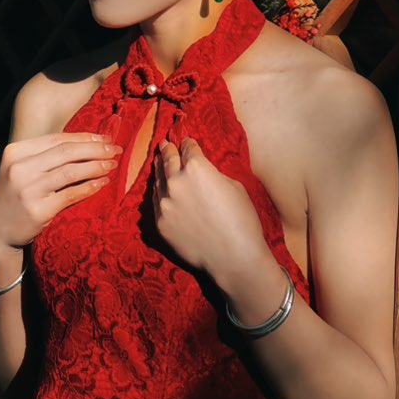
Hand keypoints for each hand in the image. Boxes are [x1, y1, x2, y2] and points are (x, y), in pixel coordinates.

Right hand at [0, 132, 120, 263]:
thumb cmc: (16, 195)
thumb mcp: (21, 169)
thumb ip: (45, 155)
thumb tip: (88, 141)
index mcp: (15, 152)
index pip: (57, 139)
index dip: (85, 137)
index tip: (105, 138)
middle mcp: (20, 169)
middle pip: (67, 152)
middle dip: (96, 149)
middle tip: (115, 149)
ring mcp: (28, 190)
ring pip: (71, 171)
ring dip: (96, 166)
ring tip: (112, 165)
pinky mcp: (38, 211)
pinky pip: (71, 195)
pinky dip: (90, 187)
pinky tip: (102, 183)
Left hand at [151, 137, 269, 282]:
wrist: (233, 256)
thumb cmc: (241, 220)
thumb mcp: (234, 186)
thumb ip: (212, 174)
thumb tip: (202, 174)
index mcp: (196, 167)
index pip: (188, 149)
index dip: (188, 144)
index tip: (186, 141)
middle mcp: (175, 181)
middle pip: (167, 160)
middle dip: (167, 150)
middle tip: (164, 144)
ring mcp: (164, 204)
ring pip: (158, 181)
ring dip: (160, 171)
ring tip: (159, 163)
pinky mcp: (159, 223)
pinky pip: (156, 203)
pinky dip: (160, 194)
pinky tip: (162, 191)